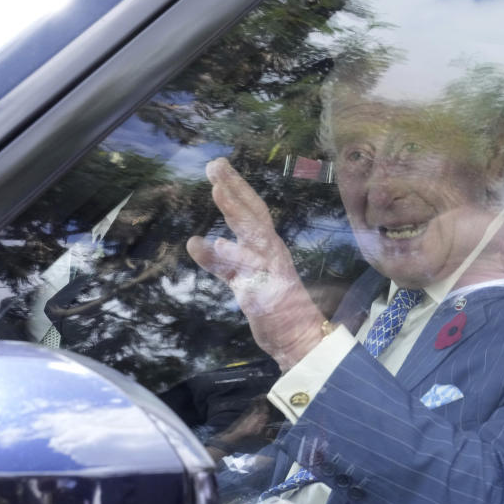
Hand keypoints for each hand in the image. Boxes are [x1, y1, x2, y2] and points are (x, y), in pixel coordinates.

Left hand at [186, 158, 323, 371]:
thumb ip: (228, 260)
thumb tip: (210, 241)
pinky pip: (242, 274)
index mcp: (269, 248)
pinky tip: (202, 245)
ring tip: (217, 190)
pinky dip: (223, 259)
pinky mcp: (264, 294)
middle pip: (254, 215)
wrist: (301, 340)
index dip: (237, 188)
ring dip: (235, 212)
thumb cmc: (278, 308)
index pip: (254, 212)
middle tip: (215, 164)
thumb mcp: (249, 278)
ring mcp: (269, 272)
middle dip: (235, 188)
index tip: (219, 166)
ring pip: (253, 237)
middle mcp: (272, 253)